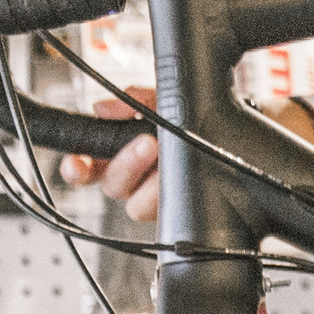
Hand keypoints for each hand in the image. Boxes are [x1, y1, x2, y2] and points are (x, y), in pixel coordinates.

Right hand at [78, 91, 313, 222]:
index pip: (88, 166)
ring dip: (154, 181)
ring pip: (137, 206)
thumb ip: (134, 102)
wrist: (238, 133)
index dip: (77, 168)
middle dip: (127, 164)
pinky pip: (169, 209)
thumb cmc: (196, 118)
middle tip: (148, 143)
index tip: (76, 165)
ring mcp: (156, 198)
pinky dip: (175, 191)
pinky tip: (189, 174)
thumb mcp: (164, 101)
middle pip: (112, 187)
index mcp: (120, 153)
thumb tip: (103, 106)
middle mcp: (134, 180)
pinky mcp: (178, 211)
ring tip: (172, 156)